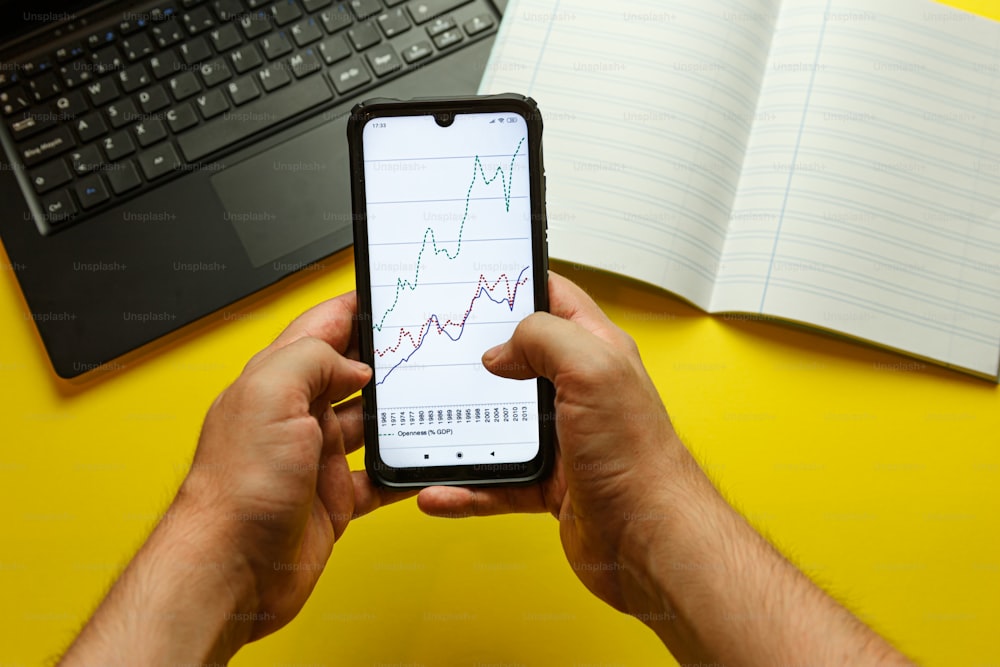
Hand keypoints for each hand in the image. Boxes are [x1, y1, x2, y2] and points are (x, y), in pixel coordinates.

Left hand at [61, 292, 412, 664]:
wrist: (232, 569)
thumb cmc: (235, 488)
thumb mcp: (269, 395)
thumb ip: (312, 361)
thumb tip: (355, 367)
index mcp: (276, 381)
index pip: (320, 328)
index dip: (353, 308)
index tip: (388, 296)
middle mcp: (296, 416)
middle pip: (349, 374)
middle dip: (384, 358)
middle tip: (422, 346)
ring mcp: (317, 458)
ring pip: (369, 423)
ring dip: (397, 414)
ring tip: (429, 400)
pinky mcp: (334, 498)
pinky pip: (378, 478)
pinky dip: (401, 471)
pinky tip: (419, 464)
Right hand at [418, 272, 704, 614]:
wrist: (649, 539)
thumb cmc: (637, 457)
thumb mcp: (592, 369)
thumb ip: (545, 338)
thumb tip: (500, 352)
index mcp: (596, 352)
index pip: (556, 300)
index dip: (520, 284)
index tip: (479, 281)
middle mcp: (580, 392)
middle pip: (520, 361)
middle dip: (479, 356)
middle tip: (440, 349)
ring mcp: (564, 439)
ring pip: (502, 424)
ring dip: (465, 428)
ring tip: (428, 421)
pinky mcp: (551, 485)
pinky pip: (498, 482)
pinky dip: (468, 488)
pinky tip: (440, 490)